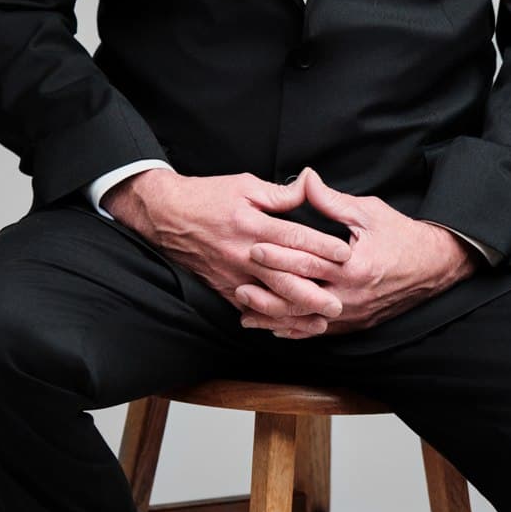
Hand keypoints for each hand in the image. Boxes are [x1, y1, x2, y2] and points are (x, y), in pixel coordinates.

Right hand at [105, 169, 351, 327]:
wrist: (165, 216)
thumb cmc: (206, 196)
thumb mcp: (244, 185)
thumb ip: (280, 194)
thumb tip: (309, 185)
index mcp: (251, 224)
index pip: (293, 238)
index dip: (321, 247)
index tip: (345, 254)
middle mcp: (243, 253)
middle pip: (284, 277)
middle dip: (314, 292)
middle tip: (339, 303)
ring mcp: (232, 274)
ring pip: (269, 298)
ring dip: (296, 312)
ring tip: (321, 321)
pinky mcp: (223, 288)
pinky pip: (250, 308)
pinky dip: (271, 319)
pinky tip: (290, 326)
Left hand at [239, 165, 477, 337]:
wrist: (433, 266)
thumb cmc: (401, 235)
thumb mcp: (368, 212)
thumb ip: (331, 201)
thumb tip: (305, 178)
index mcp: (354, 266)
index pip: (308, 260)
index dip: (279, 254)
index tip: (253, 246)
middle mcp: (351, 295)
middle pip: (301, 295)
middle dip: (268, 291)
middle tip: (238, 284)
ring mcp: (353, 314)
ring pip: (306, 320)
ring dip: (274, 317)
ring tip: (245, 311)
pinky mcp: (355, 324)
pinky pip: (319, 331)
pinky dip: (294, 330)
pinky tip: (272, 327)